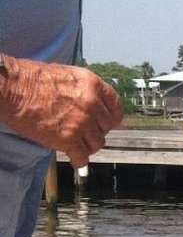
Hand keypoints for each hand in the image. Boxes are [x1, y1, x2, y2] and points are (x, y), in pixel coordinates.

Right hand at [0, 56, 122, 167]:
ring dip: (88, 146)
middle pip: (105, 127)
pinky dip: (79, 160)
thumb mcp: (67, 75)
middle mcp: (92, 104)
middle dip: (96, 131)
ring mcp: (82, 123)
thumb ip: (84, 91)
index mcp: (93, 85)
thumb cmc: (32, 79)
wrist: (12, 89)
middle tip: (85, 133)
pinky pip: (82, 156)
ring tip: (78, 145)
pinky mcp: (68, 139)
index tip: (110, 124)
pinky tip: (76, 160)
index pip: (115, 106)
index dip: (112, 118)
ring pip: (96, 143)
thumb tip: (91, 104)